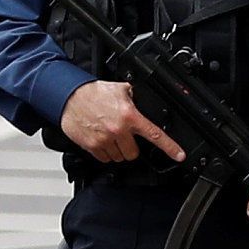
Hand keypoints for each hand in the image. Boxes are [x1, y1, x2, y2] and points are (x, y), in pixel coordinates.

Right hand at [61, 80, 185, 164]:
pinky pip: (104, 159)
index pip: (154, 134)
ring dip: (117, 150)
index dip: (170, 147)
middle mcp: (119, 130)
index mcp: (129, 116)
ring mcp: (105, 140)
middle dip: (130, 147)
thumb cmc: (93, 93)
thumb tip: (144, 99)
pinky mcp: (92, 146)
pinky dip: (104, 152)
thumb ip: (135, 97)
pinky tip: (101, 139)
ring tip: (110, 136)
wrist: (69, 97)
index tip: (179, 155)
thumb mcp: (120, 89)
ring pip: (119, 157)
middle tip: (123, 137)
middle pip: (134, 153)